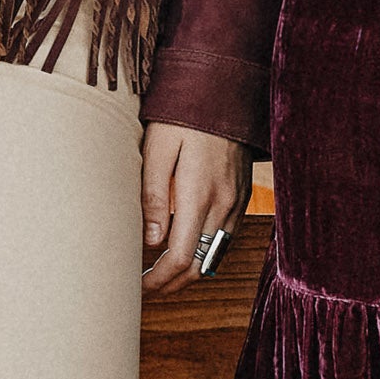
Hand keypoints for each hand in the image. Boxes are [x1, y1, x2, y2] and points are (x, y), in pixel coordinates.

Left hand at [141, 124, 250, 294]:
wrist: (225, 90)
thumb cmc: (184, 114)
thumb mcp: (158, 148)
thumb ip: (154, 195)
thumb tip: (152, 241)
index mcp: (200, 195)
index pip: (181, 257)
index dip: (158, 281)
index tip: (138, 288)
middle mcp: (224, 204)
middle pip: (199, 265)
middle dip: (171, 284)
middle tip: (144, 288)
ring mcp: (237, 202)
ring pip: (214, 256)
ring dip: (188, 271)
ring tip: (160, 274)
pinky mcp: (242, 195)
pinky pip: (224, 238)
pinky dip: (204, 253)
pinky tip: (184, 248)